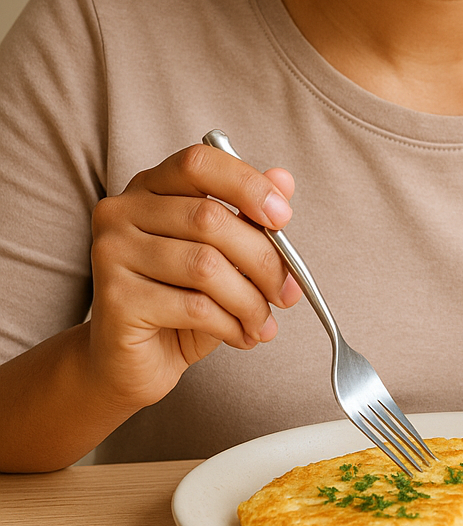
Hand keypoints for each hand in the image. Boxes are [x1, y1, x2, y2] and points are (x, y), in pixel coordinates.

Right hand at [87, 143, 302, 408]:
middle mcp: (122, 211)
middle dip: (264, 260)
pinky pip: (193, 306)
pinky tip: (241, 335)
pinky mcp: (114, 299)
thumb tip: (284, 179)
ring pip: (205, 266)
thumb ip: (250, 215)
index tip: (284, 217)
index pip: (199, 163)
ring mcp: (111, 253)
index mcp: (152, 186)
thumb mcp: (225, 254)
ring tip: (264, 322)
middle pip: (210, 219)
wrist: (130, 362)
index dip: (247, 184)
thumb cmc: (182, 300)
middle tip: (288, 292)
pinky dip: (231, 324)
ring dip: (250, 300)